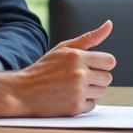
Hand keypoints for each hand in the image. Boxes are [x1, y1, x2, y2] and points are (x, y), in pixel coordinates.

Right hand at [0, 21, 116, 117]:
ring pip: (102, 92)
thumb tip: (109, 25)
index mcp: (77, 56)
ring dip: (92, 91)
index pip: (110, 61)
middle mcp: (79, 73)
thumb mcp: (64, 48)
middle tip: (80, 78)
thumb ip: (89, 38)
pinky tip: (70, 97)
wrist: (23, 92)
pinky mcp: (74, 108)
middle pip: (108, 78)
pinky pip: (92, 105)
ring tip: (74, 87)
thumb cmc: (44, 69)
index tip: (92, 66)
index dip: (102, 64)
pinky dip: (83, 103)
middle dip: (97, 78)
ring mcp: (77, 92)